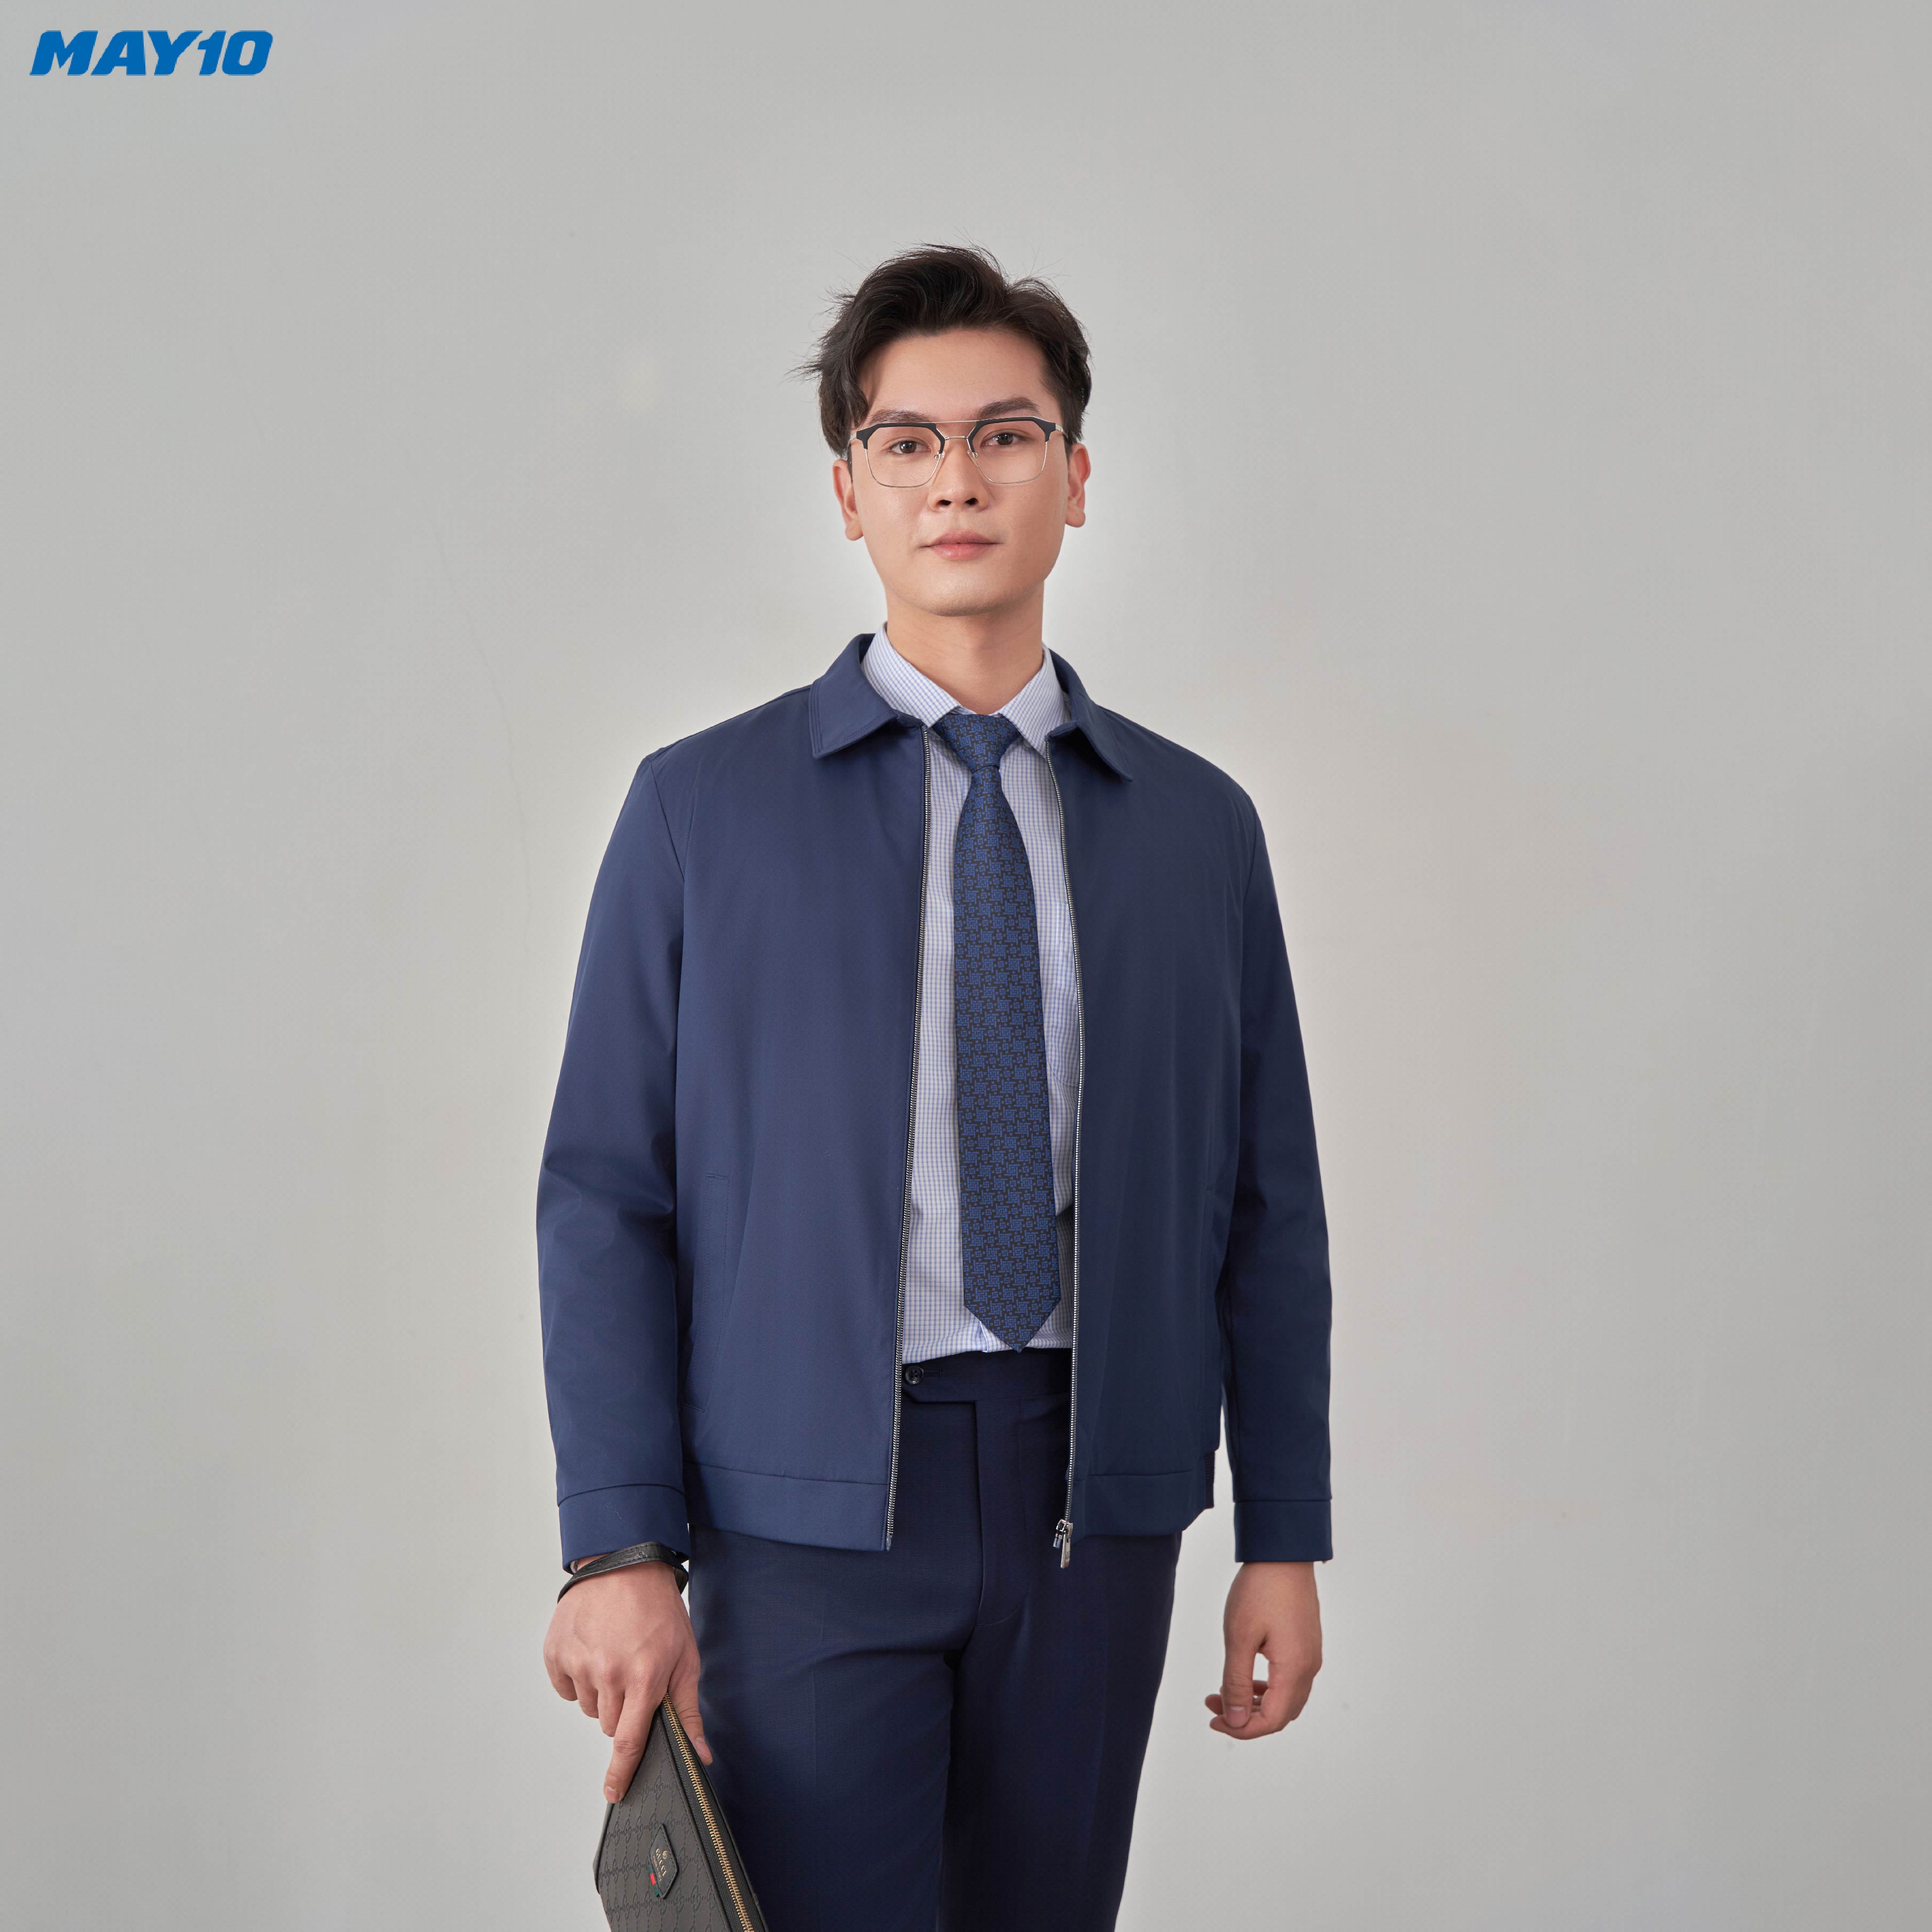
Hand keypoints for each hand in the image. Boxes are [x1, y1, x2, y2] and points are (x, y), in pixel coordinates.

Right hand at [543, 1559, 710, 1799]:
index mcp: (644, 1678)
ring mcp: (579, 1662)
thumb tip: (699, 1756)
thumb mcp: (685, 1658)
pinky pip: (565, 1687)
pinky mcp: (556, 1652)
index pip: (628, 1743)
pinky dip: (577, 1677)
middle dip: (621, 1710)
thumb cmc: (659, 1610)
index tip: (615, 1793)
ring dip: (600, 1692)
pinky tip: (593, 1649)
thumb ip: (688, 1711)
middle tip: (633, 1675)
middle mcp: (608, 1674)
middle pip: (608, 1725)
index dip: (621, 1774)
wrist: (624, 1564)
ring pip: (587, 1706)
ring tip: (615, 1655)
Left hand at [1205, 1560, 1321, 1739]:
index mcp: (1294, 1670)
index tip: (1213, 1720)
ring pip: (1286, 1698)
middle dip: (1245, 1717)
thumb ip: (1235, 1682)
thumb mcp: (1239, 1637)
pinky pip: (1289, 1680)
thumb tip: (1234, 1720)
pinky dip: (1266, 1687)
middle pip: (1280, 1714)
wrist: (1283, 1553)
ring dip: (1255, 1701)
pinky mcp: (1306, 1643)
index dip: (1241, 1729)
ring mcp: (1310, 1655)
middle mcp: (1309, 1668)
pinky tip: (1244, 1674)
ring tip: (1222, 1692)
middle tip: (1213, 1705)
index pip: (1271, 1720)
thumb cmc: (1259, 1590)